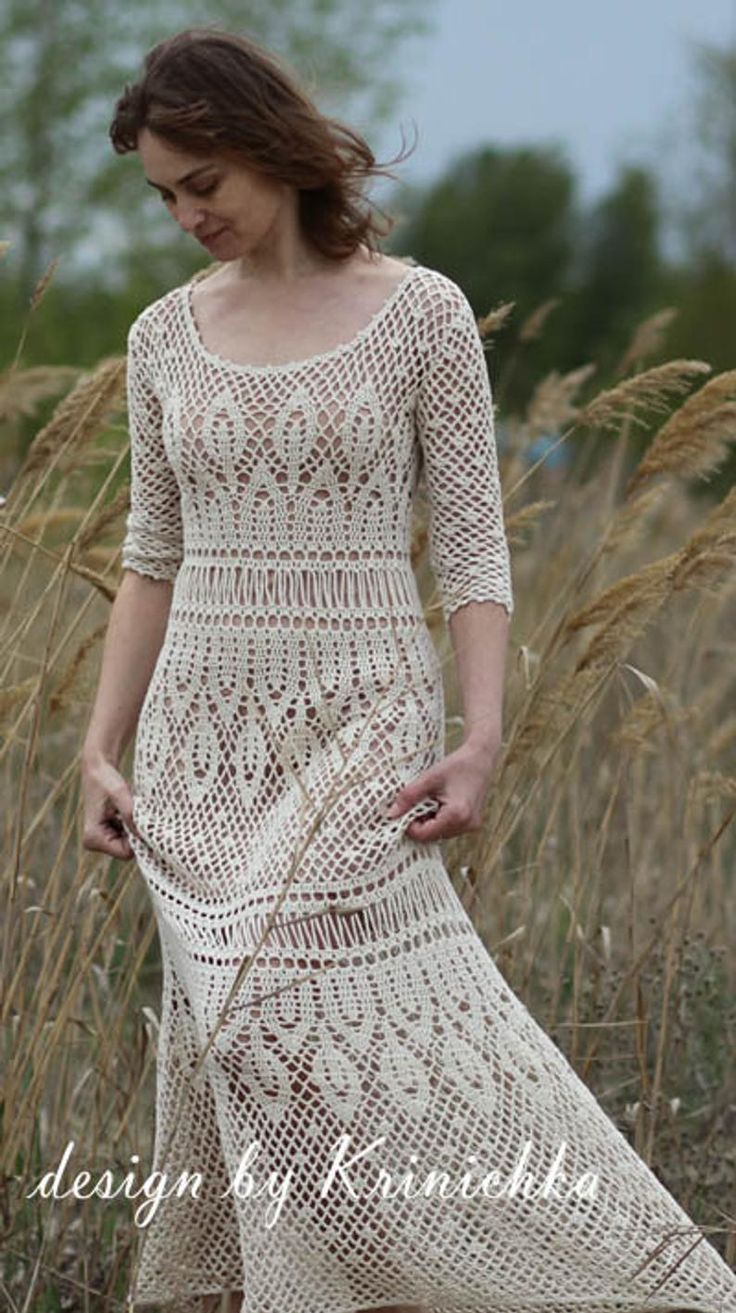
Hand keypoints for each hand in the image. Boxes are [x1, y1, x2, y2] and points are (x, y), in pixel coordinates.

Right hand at [80, 752, 139, 859]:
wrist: (98, 769)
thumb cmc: (107, 780)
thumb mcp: (121, 795)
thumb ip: (131, 816)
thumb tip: (144, 836)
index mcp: (93, 838)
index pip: (126, 853)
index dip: (139, 840)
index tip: (145, 822)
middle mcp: (93, 842)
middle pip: (127, 850)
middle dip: (136, 833)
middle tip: (139, 812)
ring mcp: (99, 839)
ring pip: (128, 844)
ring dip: (134, 828)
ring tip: (130, 808)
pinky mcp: (105, 834)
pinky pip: (126, 837)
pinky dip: (131, 825)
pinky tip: (127, 810)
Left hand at [384, 740, 500, 841]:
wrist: (481, 758)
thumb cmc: (456, 766)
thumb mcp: (429, 778)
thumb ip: (409, 797)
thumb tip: (391, 814)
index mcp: (456, 815)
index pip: (424, 834)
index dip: (409, 826)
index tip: (403, 810)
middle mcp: (466, 825)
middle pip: (432, 836)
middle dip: (420, 822)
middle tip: (417, 801)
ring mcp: (471, 826)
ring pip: (440, 834)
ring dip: (430, 821)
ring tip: (431, 799)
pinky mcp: (472, 823)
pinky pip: (449, 829)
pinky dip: (440, 820)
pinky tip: (440, 802)